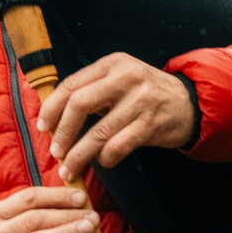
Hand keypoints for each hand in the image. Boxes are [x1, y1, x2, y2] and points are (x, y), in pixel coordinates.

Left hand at [38, 52, 195, 182]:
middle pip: (80, 105)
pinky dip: (105, 158)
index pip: (72, 85)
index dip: (52, 108)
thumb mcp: (120, 80)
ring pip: (98, 132)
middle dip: (62, 132)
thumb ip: (91, 90)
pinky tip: (102, 161)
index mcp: (112, 64)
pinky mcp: (150, 124)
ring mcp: (140, 101)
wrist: (189, 103)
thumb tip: (52, 114)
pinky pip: (118, 146)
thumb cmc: (145, 94)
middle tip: (55, 151)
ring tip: (70, 168)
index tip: (42, 127)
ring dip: (79, 154)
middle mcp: (126, 78)